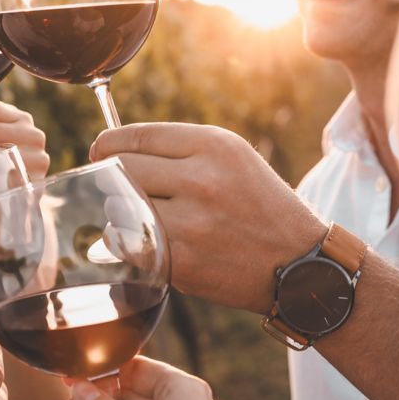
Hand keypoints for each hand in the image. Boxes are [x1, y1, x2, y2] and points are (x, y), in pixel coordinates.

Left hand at [91, 123, 325, 313]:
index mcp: (215, 145)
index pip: (136, 135)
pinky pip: (128, 243)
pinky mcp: (182, 260)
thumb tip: (114, 149)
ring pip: (120, 206)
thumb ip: (180, 150)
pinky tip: (145, 240)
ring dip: (120, 212)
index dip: (108, 143)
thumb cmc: (259, 207)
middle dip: (112, 177)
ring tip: (138, 215)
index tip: (100, 151)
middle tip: (113, 186)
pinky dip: (126, 242)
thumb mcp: (233, 159)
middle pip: (123, 169)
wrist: (298, 263)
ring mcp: (191, 222)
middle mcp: (202, 178)